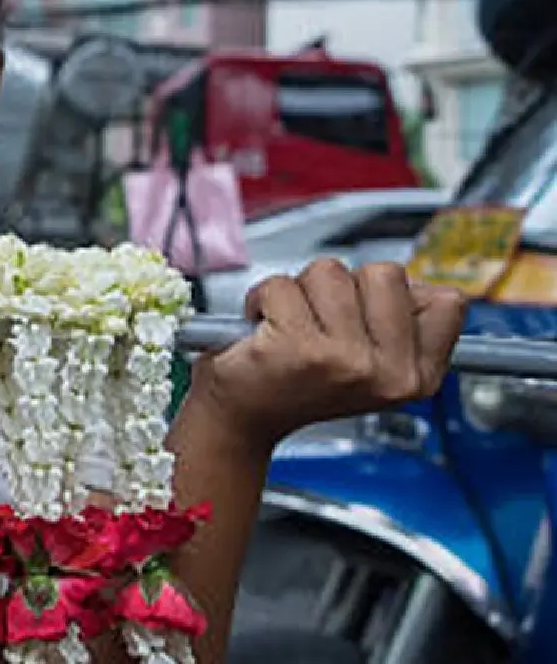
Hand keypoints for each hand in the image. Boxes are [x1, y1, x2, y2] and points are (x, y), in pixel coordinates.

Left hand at [186, 258, 465, 450]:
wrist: (241, 417)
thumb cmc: (300, 381)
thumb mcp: (372, 363)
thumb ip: (404, 323)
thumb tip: (425, 285)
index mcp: (417, 377)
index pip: (447, 302)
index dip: (398, 295)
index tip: (363, 319)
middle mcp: (389, 375)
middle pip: (385, 274)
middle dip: (343, 285)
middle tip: (318, 322)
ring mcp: (347, 361)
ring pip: (330, 272)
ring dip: (298, 289)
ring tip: (288, 325)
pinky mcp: (300, 348)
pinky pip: (281, 285)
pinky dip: (261, 297)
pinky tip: (261, 327)